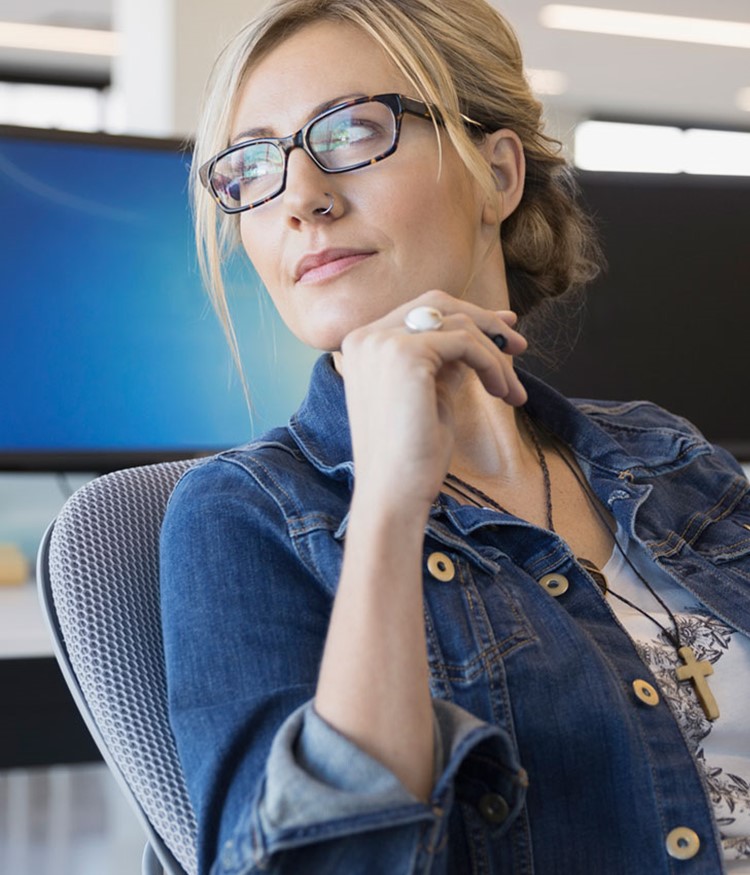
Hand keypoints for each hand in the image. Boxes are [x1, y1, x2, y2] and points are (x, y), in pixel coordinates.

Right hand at [338, 290, 527, 512]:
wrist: (393, 492)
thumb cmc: (411, 455)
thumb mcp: (430, 393)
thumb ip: (444, 360)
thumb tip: (480, 333)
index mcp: (364, 344)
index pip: (421, 310)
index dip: (467, 315)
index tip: (504, 331)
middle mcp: (366, 336)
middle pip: (438, 302)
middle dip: (484, 321)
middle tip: (519, 346)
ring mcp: (382, 342)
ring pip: (458, 322)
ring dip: (495, 354)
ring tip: (511, 391)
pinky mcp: (405, 354)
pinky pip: (465, 342)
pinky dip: (491, 364)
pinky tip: (501, 393)